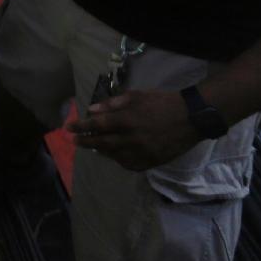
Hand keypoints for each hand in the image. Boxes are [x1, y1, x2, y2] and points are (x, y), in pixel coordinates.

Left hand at [68, 87, 202, 170]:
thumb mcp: (137, 95)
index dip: (81, 127)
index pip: (97, 126)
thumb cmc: (162, 102)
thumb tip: (92, 110)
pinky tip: (114, 155)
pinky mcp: (153, 161)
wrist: (192, 118)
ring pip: (115, 156)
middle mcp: (133, 139)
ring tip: (94, 146)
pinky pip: (130, 165)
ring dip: (101, 151)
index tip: (69, 128)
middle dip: (86, 142)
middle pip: (102, 143)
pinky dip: (119, 160)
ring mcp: (143, 152)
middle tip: (74, 141)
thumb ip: (113, 104)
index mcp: (128, 120)